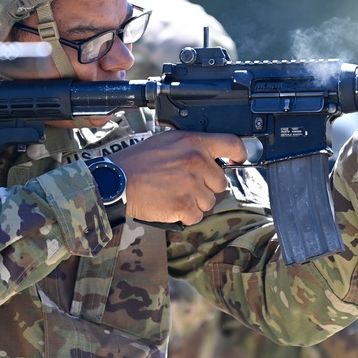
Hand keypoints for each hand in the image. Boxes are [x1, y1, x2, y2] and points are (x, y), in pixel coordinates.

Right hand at [110, 131, 247, 225]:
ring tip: (173, 194)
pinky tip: (169, 205)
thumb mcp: (167, 141)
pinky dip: (184, 215)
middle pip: (221, 182)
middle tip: (184, 184)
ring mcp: (192, 185)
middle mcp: (197, 162)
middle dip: (206, 187)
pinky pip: (196, 216)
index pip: (231, 144)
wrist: (117, 181)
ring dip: (195, 202)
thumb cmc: (137, 162)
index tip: (238, 160)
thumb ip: (191, 147)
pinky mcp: (185, 205)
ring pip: (209, 202)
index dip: (239, 154)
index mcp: (193, 143)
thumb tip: (210, 157)